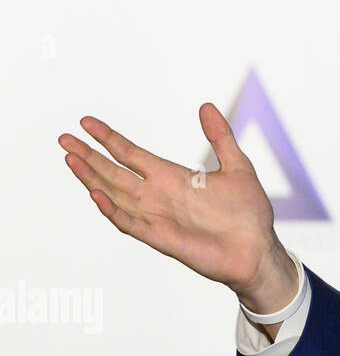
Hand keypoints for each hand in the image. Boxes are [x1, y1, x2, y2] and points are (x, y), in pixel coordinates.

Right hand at [57, 103, 297, 317]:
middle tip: (64, 138)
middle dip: (89, 156)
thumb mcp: (237, 166)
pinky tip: (96, 193)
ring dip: (92, 178)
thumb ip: (220, 137)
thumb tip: (205, 106)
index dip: (109, 138)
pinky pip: (129, 223)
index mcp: (173, 177)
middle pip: (114, 172)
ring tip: (71, 159)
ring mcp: (157, 216)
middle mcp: (159, 195)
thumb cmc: (248, 211)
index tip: (87, 122)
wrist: (258, 250)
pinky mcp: (161, 238)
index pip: (131, 154)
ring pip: (115, 195)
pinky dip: (111, 210)